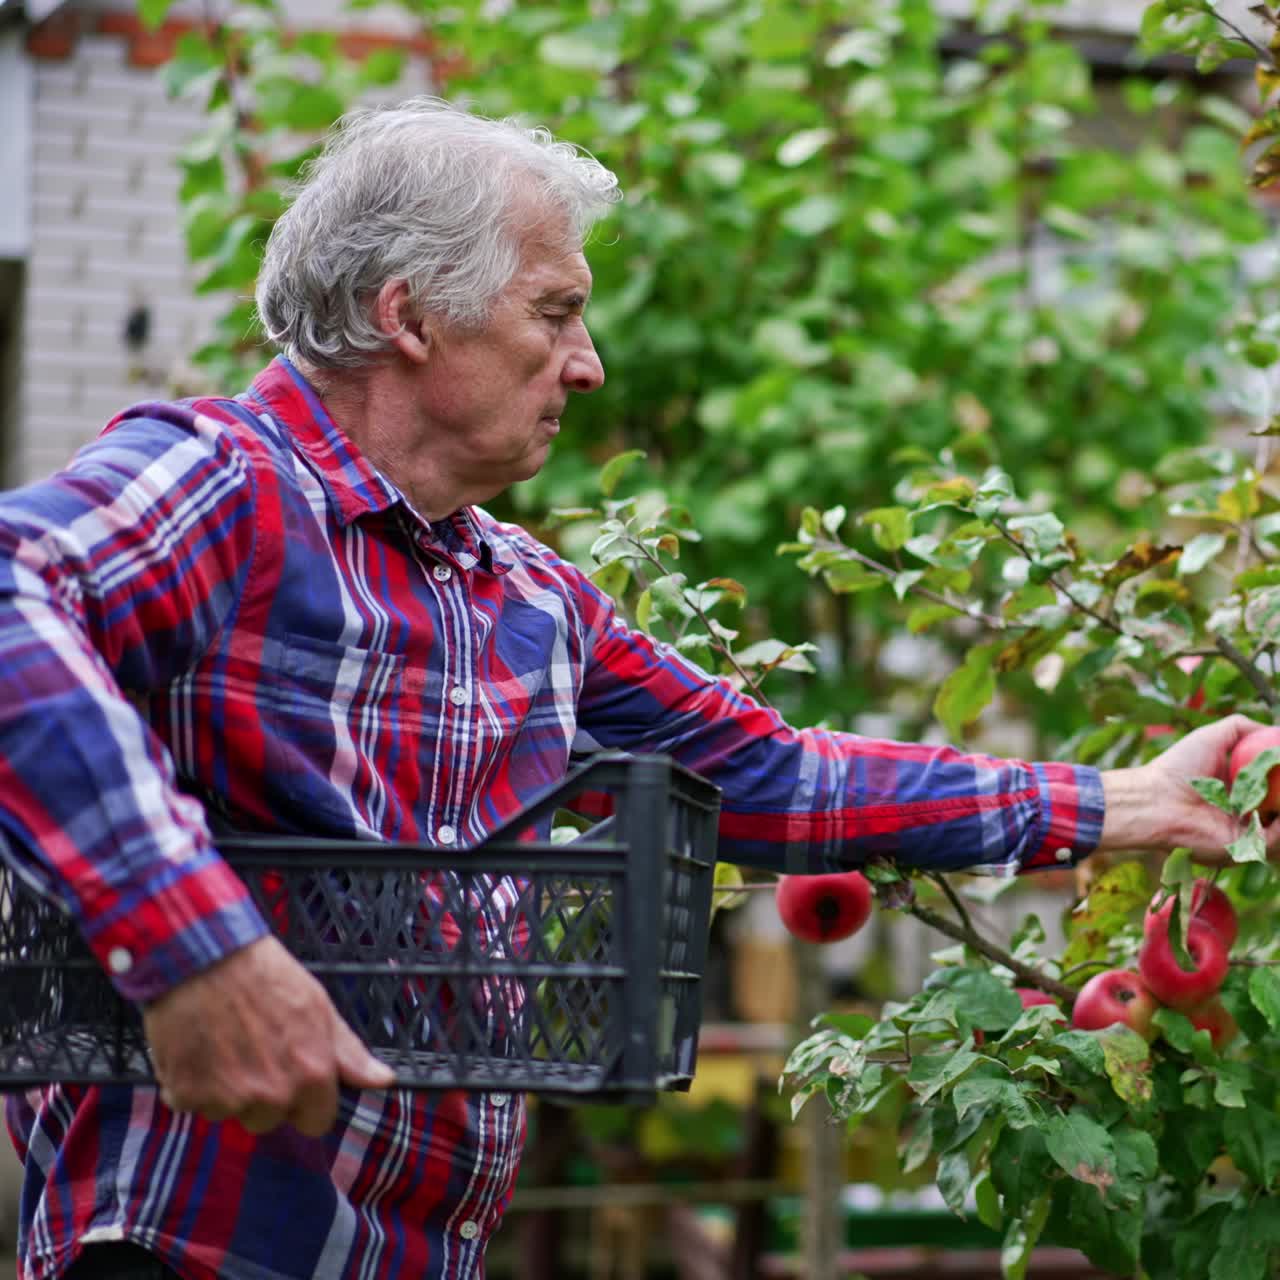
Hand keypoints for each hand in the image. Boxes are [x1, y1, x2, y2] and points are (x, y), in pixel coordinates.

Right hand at [144, 935, 395, 1135]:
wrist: (204, 956)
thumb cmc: (266, 974)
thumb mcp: (319, 1006)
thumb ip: (349, 1053)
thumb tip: (384, 1081)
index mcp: (311, 1075)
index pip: (317, 1122)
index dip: (308, 1101)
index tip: (295, 1078)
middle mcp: (272, 1095)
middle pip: (271, 1120)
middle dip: (264, 1094)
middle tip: (253, 1050)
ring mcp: (228, 1099)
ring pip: (231, 1113)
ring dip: (226, 1091)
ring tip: (223, 1043)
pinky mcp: (187, 1096)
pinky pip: (193, 1104)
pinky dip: (191, 1084)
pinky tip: (196, 1047)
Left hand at [1099, 714, 1279, 864]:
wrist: (1156, 800)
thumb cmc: (1179, 768)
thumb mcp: (1211, 737)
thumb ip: (1241, 728)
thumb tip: (1275, 729)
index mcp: (1237, 789)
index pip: (1274, 788)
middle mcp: (1243, 812)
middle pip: (1279, 811)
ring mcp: (1244, 833)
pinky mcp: (1242, 850)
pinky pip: (1274, 840)